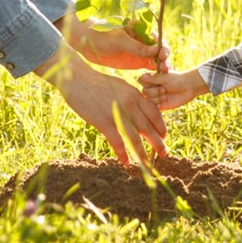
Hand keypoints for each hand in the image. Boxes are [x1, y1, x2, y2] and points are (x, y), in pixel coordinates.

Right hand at [36, 44, 167, 164]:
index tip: (163, 135)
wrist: (77, 78)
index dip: (161, 126)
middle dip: (158, 142)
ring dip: (142, 153)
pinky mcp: (103, 122)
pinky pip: (117, 142)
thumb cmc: (97, 82)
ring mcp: (117, 113)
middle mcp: (129, 104)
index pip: (154, 113)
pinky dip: (122, 154)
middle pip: (148, 127)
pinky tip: (126, 162)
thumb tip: (138, 109)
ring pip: (135, 138)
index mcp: (134, 94)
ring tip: (147, 164)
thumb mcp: (119, 86)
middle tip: (164, 153)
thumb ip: (130, 98)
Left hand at [63, 17, 171, 72]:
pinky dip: (154, 74)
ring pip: (156, 60)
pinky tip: (157, 81)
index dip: (162, 46)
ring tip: (164, 75)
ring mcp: (141, 52)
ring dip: (161, 67)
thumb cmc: (102, 36)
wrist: (87, 42)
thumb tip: (156, 50)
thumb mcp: (119, 41)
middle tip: (166, 68)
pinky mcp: (136, 62)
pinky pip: (149, 68)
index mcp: (141, 30)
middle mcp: (143, 41)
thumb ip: (137, 47)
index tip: (163, 54)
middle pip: (159, 50)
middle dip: (164, 58)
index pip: (156, 38)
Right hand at [138, 69, 209, 110]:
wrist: (188, 88)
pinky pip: (153, 108)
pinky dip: (158, 105)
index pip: (141, 81)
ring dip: (157, 98)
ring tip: (166, 95)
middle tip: (164, 89)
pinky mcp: (159, 105)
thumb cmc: (177, 80)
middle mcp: (152, 88)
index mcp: (152, 79)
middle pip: (144, 92)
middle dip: (154, 91)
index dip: (147, 83)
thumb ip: (152, 79)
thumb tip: (140, 78)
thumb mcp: (164, 78)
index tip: (157, 81)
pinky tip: (165, 101)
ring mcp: (155, 97)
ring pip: (148, 100)